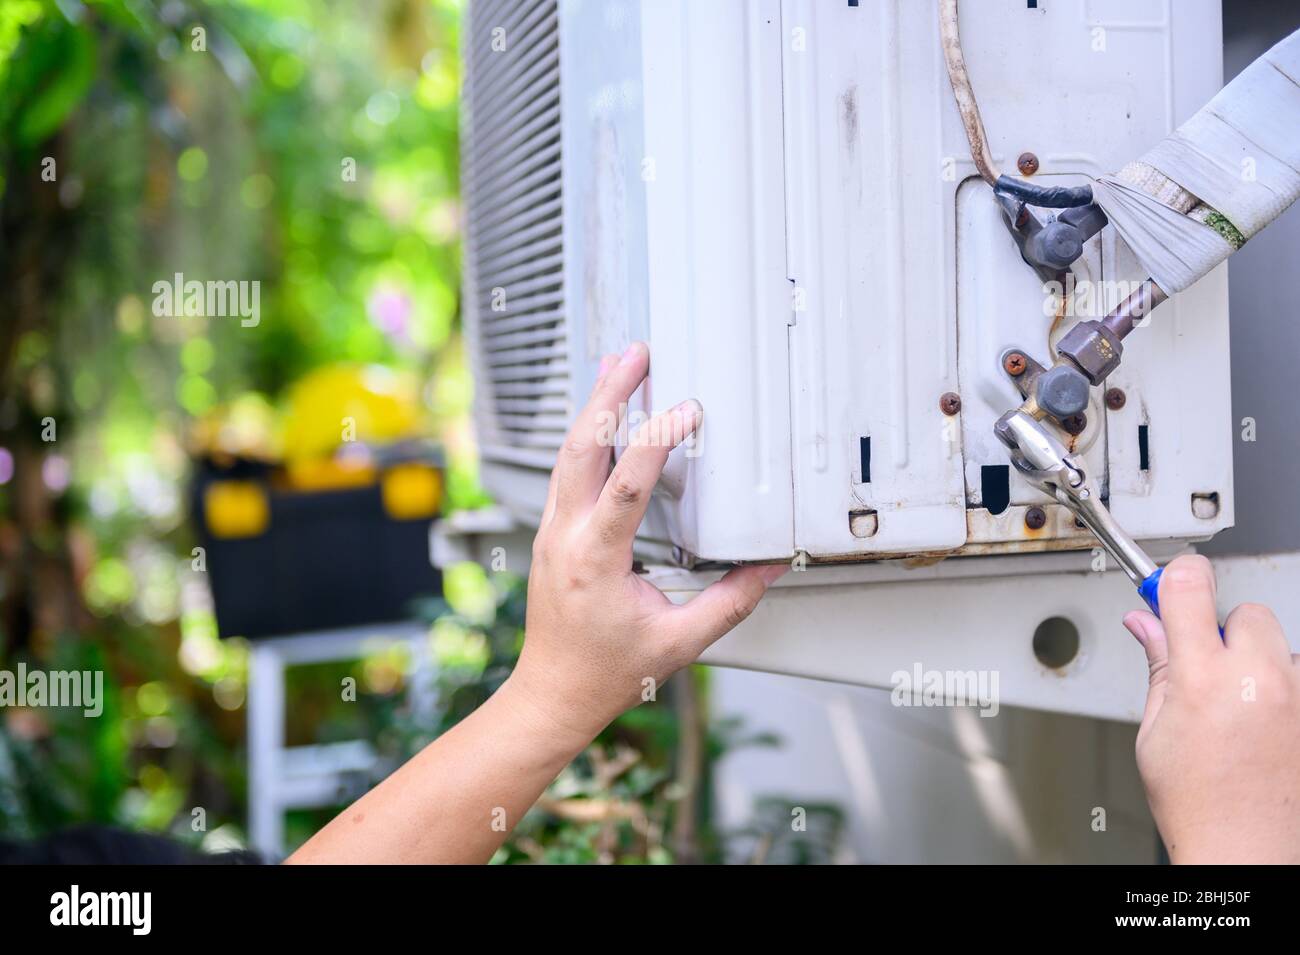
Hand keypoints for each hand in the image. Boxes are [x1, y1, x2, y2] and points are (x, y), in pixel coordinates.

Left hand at [501, 341, 785, 746]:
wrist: (552, 694)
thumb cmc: (605, 673)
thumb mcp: (679, 644)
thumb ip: (729, 603)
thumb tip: (768, 567)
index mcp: (594, 560)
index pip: (625, 487)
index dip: (655, 442)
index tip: (685, 411)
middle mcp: (565, 537)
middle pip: (581, 448)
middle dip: (609, 395)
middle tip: (636, 354)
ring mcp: (552, 531)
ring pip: (568, 453)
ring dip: (594, 406)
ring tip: (619, 365)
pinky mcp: (551, 532)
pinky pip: (566, 470)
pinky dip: (586, 435)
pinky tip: (601, 415)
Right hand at [1124, 554, 1299, 862]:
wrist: (1248, 853)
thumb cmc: (1200, 806)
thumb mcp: (1155, 731)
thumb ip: (1157, 667)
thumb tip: (1144, 624)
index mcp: (1204, 680)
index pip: (1191, 588)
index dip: (1176, 578)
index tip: (1169, 582)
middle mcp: (1259, 680)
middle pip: (1246, 611)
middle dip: (1223, 630)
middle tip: (1205, 665)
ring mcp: (1299, 696)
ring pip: (1279, 646)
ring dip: (1258, 663)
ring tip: (1238, 711)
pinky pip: (1298, 678)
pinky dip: (1282, 691)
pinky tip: (1264, 725)